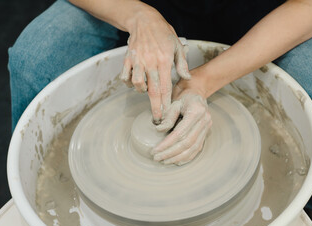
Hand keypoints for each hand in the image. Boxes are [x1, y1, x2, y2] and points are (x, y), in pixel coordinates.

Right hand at [119, 8, 190, 123]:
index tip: (167, 113)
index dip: (166, 102)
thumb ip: (182, 64)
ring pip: (137, 84)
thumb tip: (186, 79)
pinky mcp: (128, 59)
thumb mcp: (177, 46)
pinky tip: (134, 83)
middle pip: (152, 90)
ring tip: (147, 92)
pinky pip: (125, 76)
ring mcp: (137, 61)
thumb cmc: (163, 33)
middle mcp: (150, 62)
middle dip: (155, 107)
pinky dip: (128, 83)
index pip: (165, 87)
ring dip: (142, 92)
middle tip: (158, 119)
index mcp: (163, 60)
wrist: (144, 20)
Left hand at [151, 79, 211, 164]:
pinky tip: (177, 161)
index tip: (155, 150)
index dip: (167, 144)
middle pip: (187, 143)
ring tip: (164, 161)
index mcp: (196, 111)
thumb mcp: (173, 103)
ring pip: (193, 148)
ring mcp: (207, 128)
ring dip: (177, 157)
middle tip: (157, 158)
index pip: (180, 133)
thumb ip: (167, 117)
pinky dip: (187, 157)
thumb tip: (159, 130)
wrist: (196, 93)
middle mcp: (205, 121)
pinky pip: (197, 148)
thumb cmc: (183, 97)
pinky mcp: (206, 133)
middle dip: (170, 153)